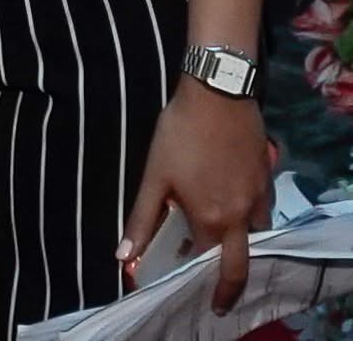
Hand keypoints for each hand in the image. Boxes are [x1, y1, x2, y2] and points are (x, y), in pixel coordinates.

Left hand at [118, 78, 271, 312]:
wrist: (217, 92)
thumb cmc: (181, 133)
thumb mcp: (155, 175)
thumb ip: (142, 218)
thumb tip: (124, 257)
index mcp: (213, 220)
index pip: (207, 264)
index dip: (196, 276)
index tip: (189, 286)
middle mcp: (242, 217)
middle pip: (239, 265)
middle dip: (228, 287)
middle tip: (220, 300)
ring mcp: (259, 197)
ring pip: (255, 236)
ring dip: (241, 246)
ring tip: (223, 242)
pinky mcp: (267, 177)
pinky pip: (263, 210)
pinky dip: (252, 218)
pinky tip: (235, 204)